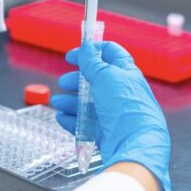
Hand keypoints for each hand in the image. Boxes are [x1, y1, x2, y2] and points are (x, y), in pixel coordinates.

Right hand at [51, 41, 175, 190]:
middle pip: (95, 80)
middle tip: (64, 82)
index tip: (72, 55)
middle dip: (76, 80)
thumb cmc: (125, 107)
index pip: (110, 53)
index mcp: (126, 74)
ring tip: (57, 102)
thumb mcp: (106, 77)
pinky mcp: (106, 131)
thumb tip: (86, 46)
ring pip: (88, 103)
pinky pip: (85, 123)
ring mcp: (113, 112)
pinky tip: (62, 118)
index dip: (90, 51)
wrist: (133, 144)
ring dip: (70, 101)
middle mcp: (121, 92)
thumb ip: (92, 61)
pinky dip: (72, 119)